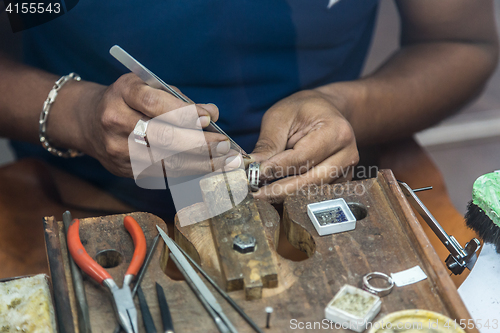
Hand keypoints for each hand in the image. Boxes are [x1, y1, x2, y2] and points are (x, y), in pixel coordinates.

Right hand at [77, 73, 240, 177]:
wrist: (88, 121)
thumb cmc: (127, 100)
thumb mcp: (146, 87)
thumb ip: (178, 99)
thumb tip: (212, 113)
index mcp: (123, 93)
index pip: (156, 104)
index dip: (185, 113)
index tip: (209, 117)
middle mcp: (117, 122)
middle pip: (163, 137)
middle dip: (200, 143)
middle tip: (224, 145)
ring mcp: (118, 149)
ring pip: (165, 161)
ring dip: (200, 163)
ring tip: (224, 160)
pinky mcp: (124, 169)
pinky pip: (161, 173)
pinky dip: (188, 172)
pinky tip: (208, 168)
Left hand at [250, 89, 358, 203]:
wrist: (326, 110)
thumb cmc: (302, 110)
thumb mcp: (280, 118)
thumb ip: (268, 144)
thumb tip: (251, 167)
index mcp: (336, 132)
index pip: (303, 158)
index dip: (278, 168)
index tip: (256, 174)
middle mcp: (347, 154)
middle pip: (311, 181)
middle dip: (280, 190)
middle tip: (256, 194)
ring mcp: (347, 171)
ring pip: (313, 191)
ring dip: (286, 196)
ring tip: (263, 195)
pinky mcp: (341, 183)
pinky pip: (316, 195)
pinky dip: (295, 197)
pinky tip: (277, 195)